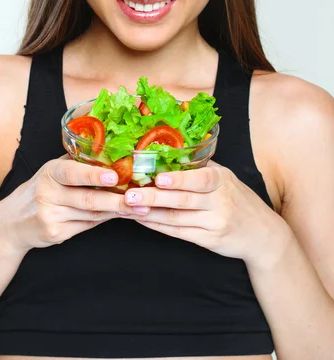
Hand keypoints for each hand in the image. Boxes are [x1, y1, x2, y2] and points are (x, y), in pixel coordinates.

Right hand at [0, 154, 131, 255]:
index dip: (93, 175)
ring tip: (139, 207)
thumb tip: (114, 155)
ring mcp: (50, 216)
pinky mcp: (55, 233)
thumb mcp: (53, 172)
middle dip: (116, 200)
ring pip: (91, 214)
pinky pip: (87, 226)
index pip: (72, 173)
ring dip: (117, 211)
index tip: (113, 176)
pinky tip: (121, 215)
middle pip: (87, 199)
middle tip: (139, 198)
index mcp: (49, 172)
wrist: (12, 222)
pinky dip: (105, 220)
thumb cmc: (42, 190)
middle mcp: (47, 193)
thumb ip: (78, 164)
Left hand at [121, 159, 283, 267]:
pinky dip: (159, 226)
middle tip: (130, 194)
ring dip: (151, 212)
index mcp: (222, 180)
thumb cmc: (237, 199)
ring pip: (177, 218)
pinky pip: (179, 233)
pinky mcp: (210, 240)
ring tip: (129, 207)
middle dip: (154, 197)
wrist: (263, 233)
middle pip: (183, 200)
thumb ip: (200, 167)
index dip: (179, 179)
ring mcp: (215, 222)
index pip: (200, 179)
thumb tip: (167, 151)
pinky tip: (143, 219)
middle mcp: (220, 201)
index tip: (159, 178)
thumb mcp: (225, 178)